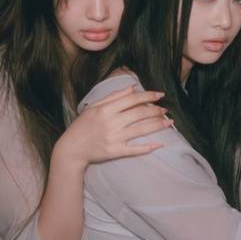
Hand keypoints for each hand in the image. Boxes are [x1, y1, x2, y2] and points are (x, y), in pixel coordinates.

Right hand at [53, 85, 170, 169]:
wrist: (71, 149)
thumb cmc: (82, 126)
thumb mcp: (94, 107)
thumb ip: (114, 96)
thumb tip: (132, 87)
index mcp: (106, 109)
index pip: (132, 100)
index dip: (149, 96)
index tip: (160, 95)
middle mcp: (112, 122)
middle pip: (140, 114)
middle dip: (156, 111)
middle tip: (166, 110)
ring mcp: (114, 138)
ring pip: (141, 130)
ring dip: (157, 126)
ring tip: (169, 122)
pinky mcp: (115, 151)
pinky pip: (135, 149)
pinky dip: (148, 147)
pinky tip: (159, 144)